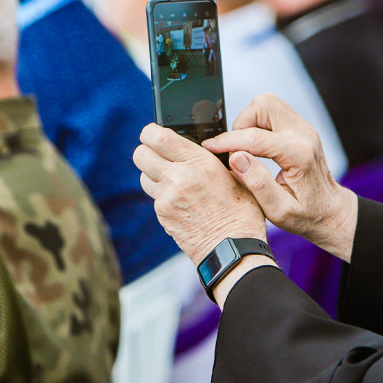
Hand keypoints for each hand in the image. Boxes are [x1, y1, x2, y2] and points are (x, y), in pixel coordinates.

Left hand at [134, 124, 266, 265]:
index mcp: (199, 163)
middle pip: (140, 154)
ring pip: (144, 176)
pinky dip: (163, 196)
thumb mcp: (237, 176)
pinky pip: (155, 198)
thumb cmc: (241, 214)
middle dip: (148, 152)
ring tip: (175, 180)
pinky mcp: (163, 216)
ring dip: (154, 175)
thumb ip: (213, 158)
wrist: (234, 249)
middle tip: (161, 155)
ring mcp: (167, 199)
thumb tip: (196, 146)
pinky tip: (182, 202)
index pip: (158, 136)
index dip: (151, 132)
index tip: (154, 133)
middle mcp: (178, 178)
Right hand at [203, 94, 357, 261]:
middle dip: (241, 124)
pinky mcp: (300, 128)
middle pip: (263, 105)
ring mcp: (304, 128)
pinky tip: (255, 147)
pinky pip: (273, 112)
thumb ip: (257, 184)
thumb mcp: (279, 210)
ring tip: (245, 148)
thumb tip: (236, 158)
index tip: (209, 148)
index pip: (255, 137)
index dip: (227, 141)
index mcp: (299, 155)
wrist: (331, 212)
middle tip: (235, 150)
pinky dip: (257, 123)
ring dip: (249, 121)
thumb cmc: (307, 215)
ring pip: (267, 103)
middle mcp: (304, 135)